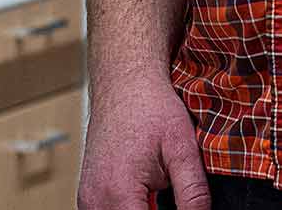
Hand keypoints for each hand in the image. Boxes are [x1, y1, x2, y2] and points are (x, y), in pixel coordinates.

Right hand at [78, 73, 211, 209]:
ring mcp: (88, 199)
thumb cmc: (150, 108)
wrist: (124, 83)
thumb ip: (193, 193)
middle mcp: (96, 200)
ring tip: (162, 197)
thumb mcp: (183, 150)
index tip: (185, 208)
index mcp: (119, 192)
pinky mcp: (88, 195)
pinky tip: (148, 199)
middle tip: (173, 197)